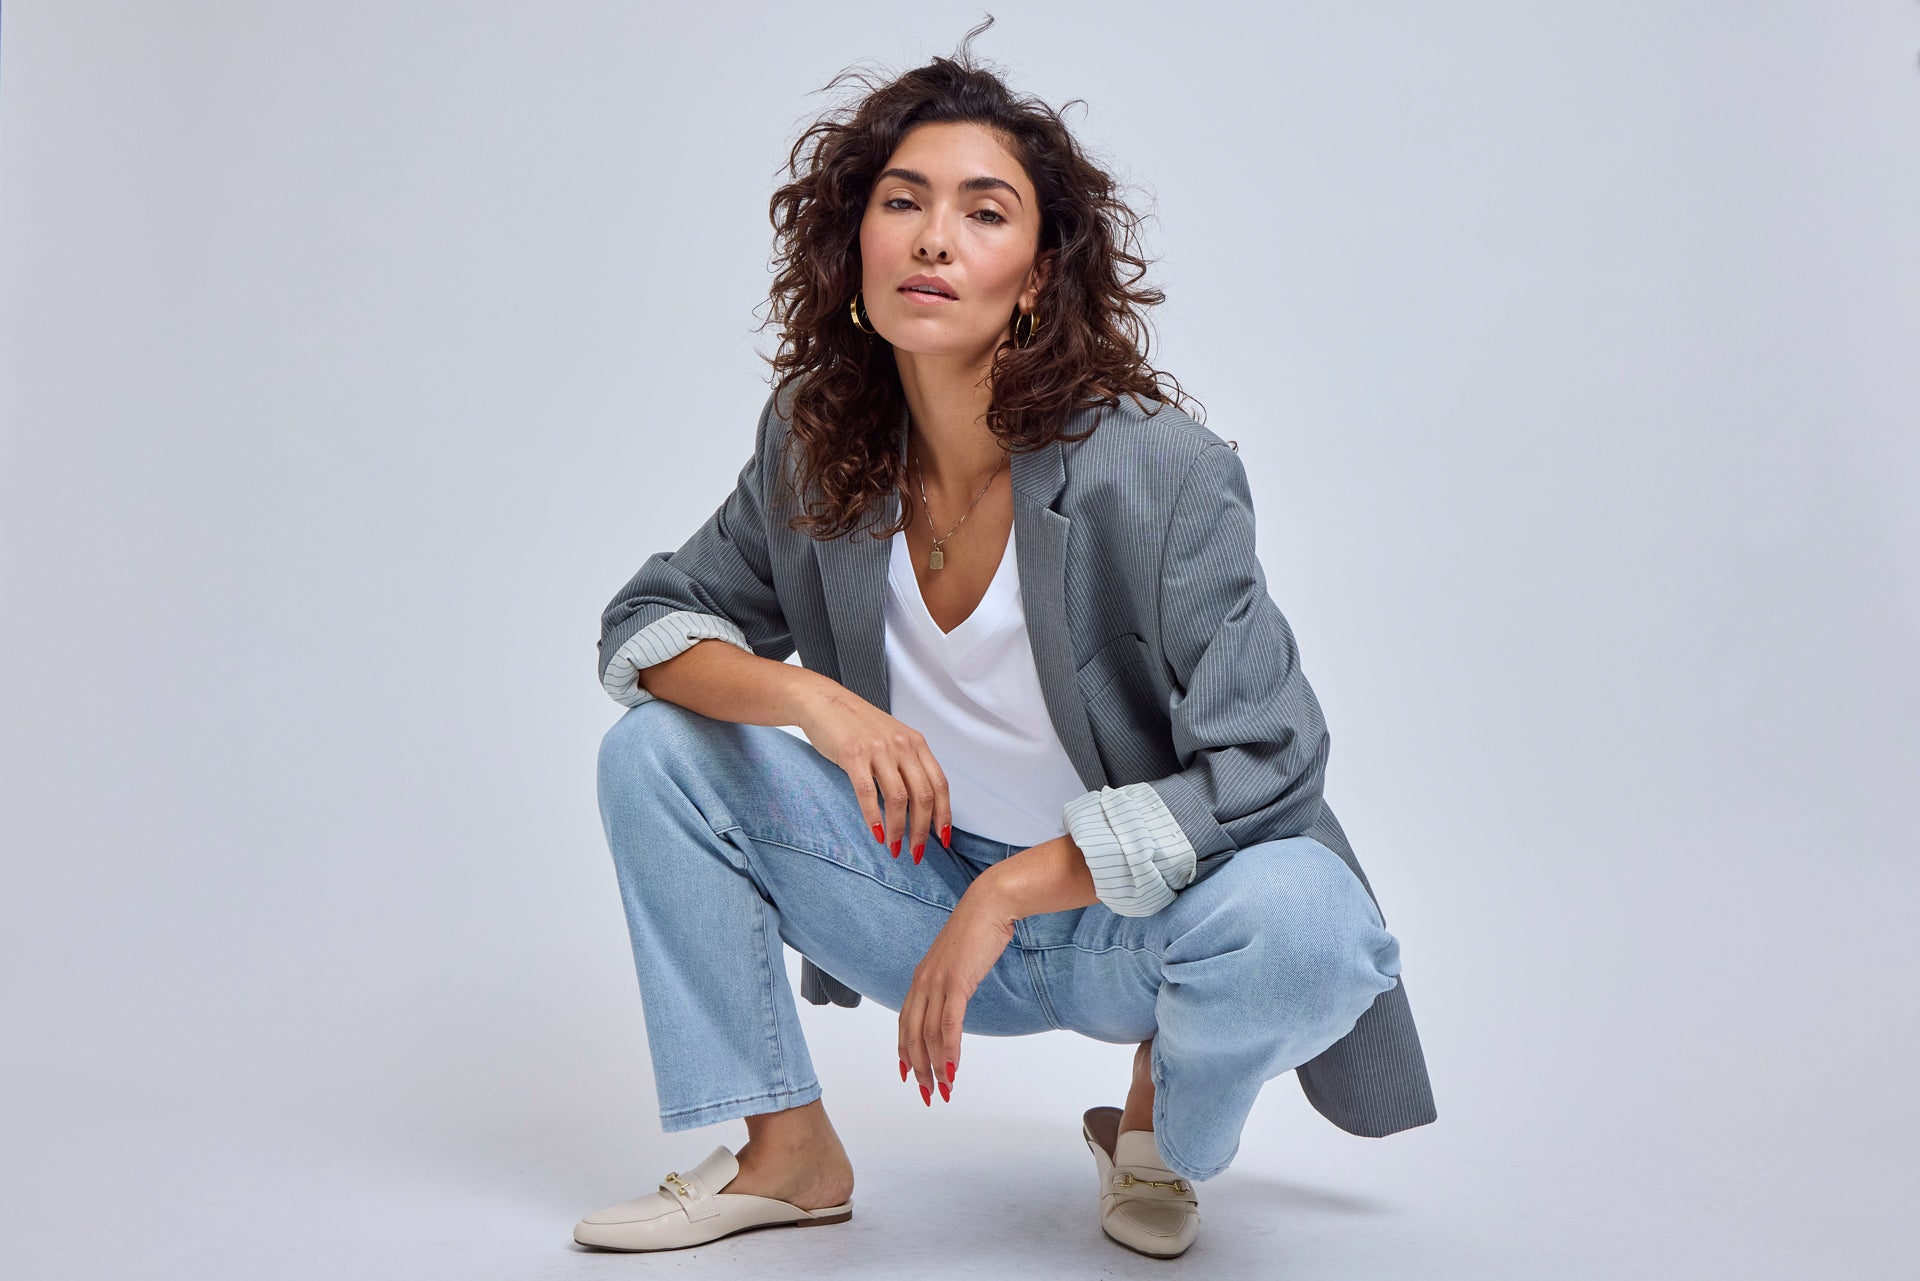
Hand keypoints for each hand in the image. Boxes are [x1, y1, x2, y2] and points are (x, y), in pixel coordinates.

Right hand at [797, 681, 952, 862]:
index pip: (940, 784)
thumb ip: (906, 763)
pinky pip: (868, 793)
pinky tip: (876, 834)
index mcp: (916, 743)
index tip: (944, 839)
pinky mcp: (853, 755)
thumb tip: (919, 803)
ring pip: (898, 799)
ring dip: (899, 829)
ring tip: (894, 848)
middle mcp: (902, 745)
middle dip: (922, 830)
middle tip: (916, 853)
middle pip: (923, 796)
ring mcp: (878, 749)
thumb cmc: (856, 725)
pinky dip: (873, 818)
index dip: (944, 815)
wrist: (823, 701)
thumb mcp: (891, 738)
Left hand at [898, 877, 1016, 1104]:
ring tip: (945, 1088)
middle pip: (912, 1035)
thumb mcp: (958, 962)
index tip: (909, 1075)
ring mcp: (937, 981)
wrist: (990, 904)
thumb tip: (954, 1003)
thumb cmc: (978, 931)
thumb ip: (951, 983)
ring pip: (928, 1034)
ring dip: (936, 1066)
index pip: (905, 1023)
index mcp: (921, 978)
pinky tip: (954, 1068)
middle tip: (928, 1093)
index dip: (904, 1052)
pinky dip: (950, 1049)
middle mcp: (923, 982)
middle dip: (918, 1069)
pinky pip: (949, 1023)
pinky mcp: (956, 981)